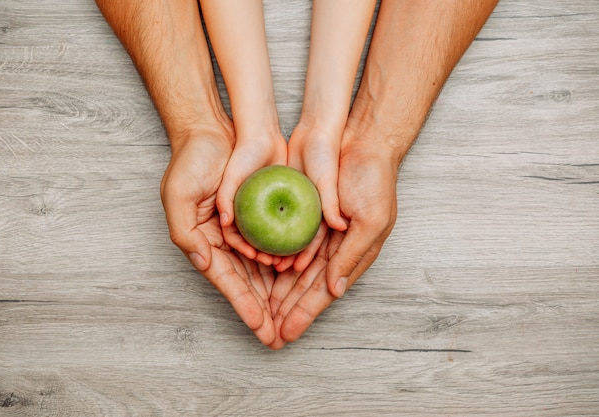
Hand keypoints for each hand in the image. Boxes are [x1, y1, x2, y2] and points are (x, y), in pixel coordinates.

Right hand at [160, 127, 275, 345]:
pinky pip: (279, 241)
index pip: (226, 280)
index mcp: (204, 241)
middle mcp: (227, 240)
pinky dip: (288, 260)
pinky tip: (299, 277)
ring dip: (276, 293)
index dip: (243, 304)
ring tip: (290, 316)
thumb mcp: (178, 195)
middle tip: (278, 336)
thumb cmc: (193, 160)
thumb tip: (203, 263)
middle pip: (248, 283)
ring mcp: (248, 228)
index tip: (260, 326)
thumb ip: (184, 232)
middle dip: (262, 310)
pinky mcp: (266, 212)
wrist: (219, 128)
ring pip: (265, 268)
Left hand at [269, 124, 398, 347]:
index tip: (287, 333)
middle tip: (270, 333)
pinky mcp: (302, 212)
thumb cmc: (373, 179)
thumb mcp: (371, 220)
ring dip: (279, 291)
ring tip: (263, 311)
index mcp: (353, 252)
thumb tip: (335, 291)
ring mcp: (317, 230)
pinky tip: (262, 274)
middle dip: (289, 310)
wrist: (359, 140)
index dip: (306, 312)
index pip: (325, 290)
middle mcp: (334, 247)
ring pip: (293, 268)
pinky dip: (275, 259)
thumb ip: (352, 256)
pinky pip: (286, 242)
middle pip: (305, 286)